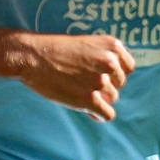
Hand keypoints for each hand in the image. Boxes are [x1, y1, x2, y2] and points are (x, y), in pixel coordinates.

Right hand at [15, 33, 134, 121]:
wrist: (31, 56)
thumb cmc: (53, 49)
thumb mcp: (85, 44)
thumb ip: (102, 57)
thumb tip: (114, 83)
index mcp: (112, 46)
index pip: (128, 68)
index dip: (115, 74)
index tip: (100, 76)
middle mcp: (110, 62)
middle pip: (119, 85)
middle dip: (105, 87)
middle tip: (83, 85)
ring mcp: (101, 81)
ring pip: (112, 99)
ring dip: (98, 100)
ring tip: (78, 93)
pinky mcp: (90, 99)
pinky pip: (107, 114)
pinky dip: (99, 115)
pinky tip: (88, 111)